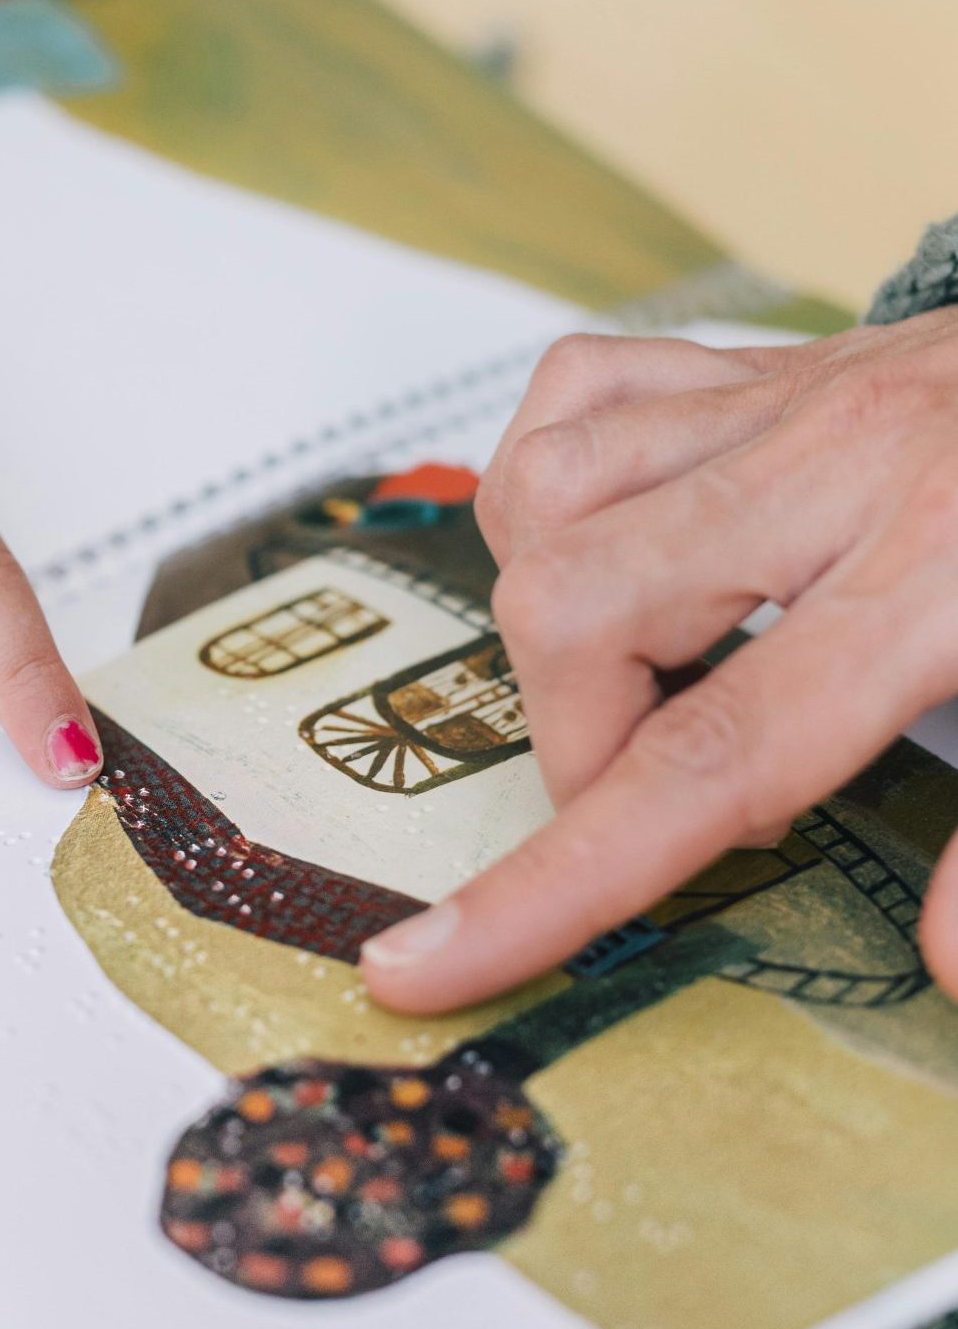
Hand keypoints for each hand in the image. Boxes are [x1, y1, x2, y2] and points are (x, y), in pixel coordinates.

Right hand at [360, 308, 957, 1009]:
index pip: (709, 755)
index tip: (424, 962)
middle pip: (578, 608)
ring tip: (635, 667)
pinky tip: (606, 536)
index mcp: (946, 569)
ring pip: (545, 494)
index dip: (558, 882)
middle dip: (576, 735)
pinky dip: (545, 479)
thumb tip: (947, 967)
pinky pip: (571, 395)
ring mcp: (778, 399)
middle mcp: (832, 465)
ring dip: (552, 613)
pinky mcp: (749, 361)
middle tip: (655, 776)